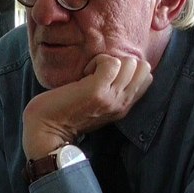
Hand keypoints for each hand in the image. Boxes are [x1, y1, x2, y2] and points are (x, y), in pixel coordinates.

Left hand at [22, 54, 151, 158]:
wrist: (46, 131)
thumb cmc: (65, 113)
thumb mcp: (98, 103)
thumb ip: (112, 90)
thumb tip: (118, 65)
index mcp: (124, 106)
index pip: (147, 77)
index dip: (129, 67)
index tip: (106, 75)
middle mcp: (122, 103)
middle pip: (143, 67)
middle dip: (120, 61)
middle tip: (97, 72)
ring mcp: (112, 98)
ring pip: (130, 63)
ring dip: (107, 61)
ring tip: (89, 74)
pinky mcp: (97, 91)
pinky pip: (111, 62)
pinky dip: (97, 61)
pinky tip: (83, 73)